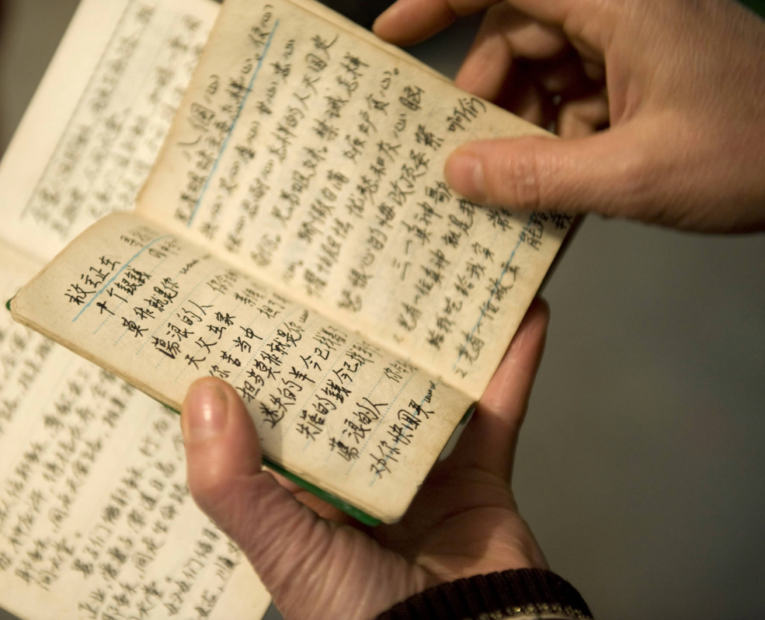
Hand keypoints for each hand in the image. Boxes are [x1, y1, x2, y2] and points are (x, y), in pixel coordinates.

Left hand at [180, 301, 549, 619]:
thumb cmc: (361, 619)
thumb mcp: (281, 550)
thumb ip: (235, 484)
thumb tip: (203, 394)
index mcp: (300, 491)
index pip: (275, 413)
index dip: (265, 360)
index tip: (255, 296)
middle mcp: (357, 477)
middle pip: (352, 387)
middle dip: (351, 332)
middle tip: (343, 263)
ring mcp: (420, 475)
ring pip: (426, 388)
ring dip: (436, 337)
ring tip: (433, 273)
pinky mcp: (480, 481)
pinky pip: (499, 412)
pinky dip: (513, 366)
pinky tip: (524, 317)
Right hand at [374, 0, 764, 232]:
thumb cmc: (756, 152)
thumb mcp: (634, 175)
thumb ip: (537, 175)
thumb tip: (459, 173)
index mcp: (621, 5)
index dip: (441, 1)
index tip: (394, 35)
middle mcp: (624, 10)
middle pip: (520, 30)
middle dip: (488, 91)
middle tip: (468, 151)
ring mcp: (637, 40)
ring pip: (545, 65)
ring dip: (524, 121)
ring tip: (523, 177)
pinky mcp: (647, 71)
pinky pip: (576, 91)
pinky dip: (558, 132)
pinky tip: (563, 178)